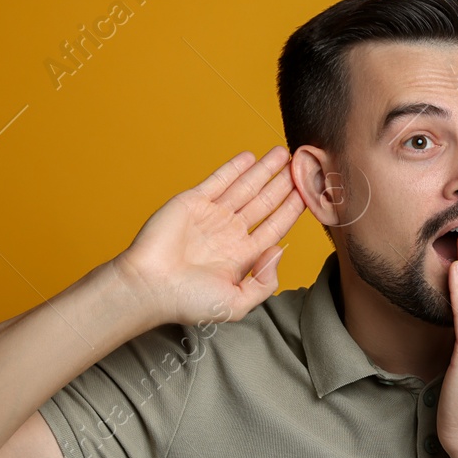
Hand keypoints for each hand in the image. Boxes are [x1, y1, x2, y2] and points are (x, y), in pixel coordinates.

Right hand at [110, 148, 303, 325]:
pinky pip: (218, 180)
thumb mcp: (237, 303)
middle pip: (264, 203)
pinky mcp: (192, 202)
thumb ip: (264, 284)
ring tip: (283, 154)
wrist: (148, 287)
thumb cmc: (188, 301)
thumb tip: (280, 251)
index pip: (274, 227)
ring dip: (264, 170)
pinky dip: (235, 168)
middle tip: (302, 165)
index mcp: (241, 256)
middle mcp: (229, 233)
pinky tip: (252, 157)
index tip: (309, 194)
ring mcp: (211, 216)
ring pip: (245, 187)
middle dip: (283, 184)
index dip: (292, 210)